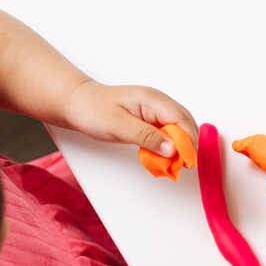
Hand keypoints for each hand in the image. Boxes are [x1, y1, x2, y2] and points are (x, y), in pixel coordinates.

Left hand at [62, 80, 197, 155]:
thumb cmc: (93, 110)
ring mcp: (158, 111)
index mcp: (154, 100)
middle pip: (187, 125)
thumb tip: (173, 149)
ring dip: (180, 148)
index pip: (183, 121)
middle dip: (187, 146)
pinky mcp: (153, 120)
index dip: (188, 142)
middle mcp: (160, 103)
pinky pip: (171, 134)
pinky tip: (163, 157)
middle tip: (179, 166)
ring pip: (181, 130)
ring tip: (171, 164)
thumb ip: (147, 137)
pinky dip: (171, 147)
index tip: (185, 162)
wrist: (77, 103)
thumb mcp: (119, 126)